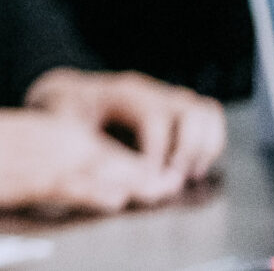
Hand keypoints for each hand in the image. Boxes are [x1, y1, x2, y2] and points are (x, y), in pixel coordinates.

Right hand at [0, 109, 189, 215]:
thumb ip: (34, 161)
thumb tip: (70, 180)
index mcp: (35, 128)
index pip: (96, 144)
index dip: (131, 163)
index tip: (160, 180)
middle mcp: (35, 137)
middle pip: (102, 154)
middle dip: (139, 173)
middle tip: (172, 188)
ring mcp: (24, 157)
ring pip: (88, 166)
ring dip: (126, 181)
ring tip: (158, 194)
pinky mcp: (9, 177)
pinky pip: (57, 184)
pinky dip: (87, 191)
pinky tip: (110, 198)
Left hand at [27, 67, 226, 184]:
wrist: (69, 95)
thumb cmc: (65, 115)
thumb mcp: (63, 126)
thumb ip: (87, 150)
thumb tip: (119, 184)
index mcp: (121, 93)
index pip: (154, 119)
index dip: (155, 155)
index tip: (146, 181)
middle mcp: (150, 90)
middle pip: (190, 111)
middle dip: (186, 150)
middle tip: (173, 178)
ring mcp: (167, 95)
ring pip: (206, 112)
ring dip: (204, 148)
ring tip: (187, 174)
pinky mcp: (178, 107)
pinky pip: (210, 117)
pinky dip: (210, 144)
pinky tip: (190, 167)